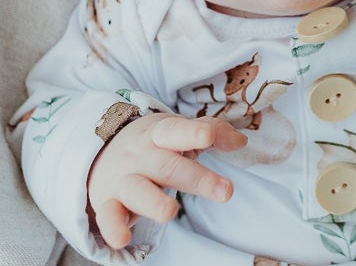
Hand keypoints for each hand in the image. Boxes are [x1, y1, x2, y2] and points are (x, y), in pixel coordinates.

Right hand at [87, 113, 247, 248]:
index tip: (207, 136)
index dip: (192, 132)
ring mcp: (123, 179)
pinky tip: (123, 239)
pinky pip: (108, 216)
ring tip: (171, 212)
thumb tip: (242, 141)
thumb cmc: (152, 143)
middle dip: (197, 179)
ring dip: (154, 202)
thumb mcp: (179, 131)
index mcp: (160, 134)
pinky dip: (113, 228)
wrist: (100, 151)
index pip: (177, 130)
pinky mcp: (107, 203)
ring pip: (138, 191)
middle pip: (168, 166)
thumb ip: (212, 132)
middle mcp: (141, 155)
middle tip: (226, 191)